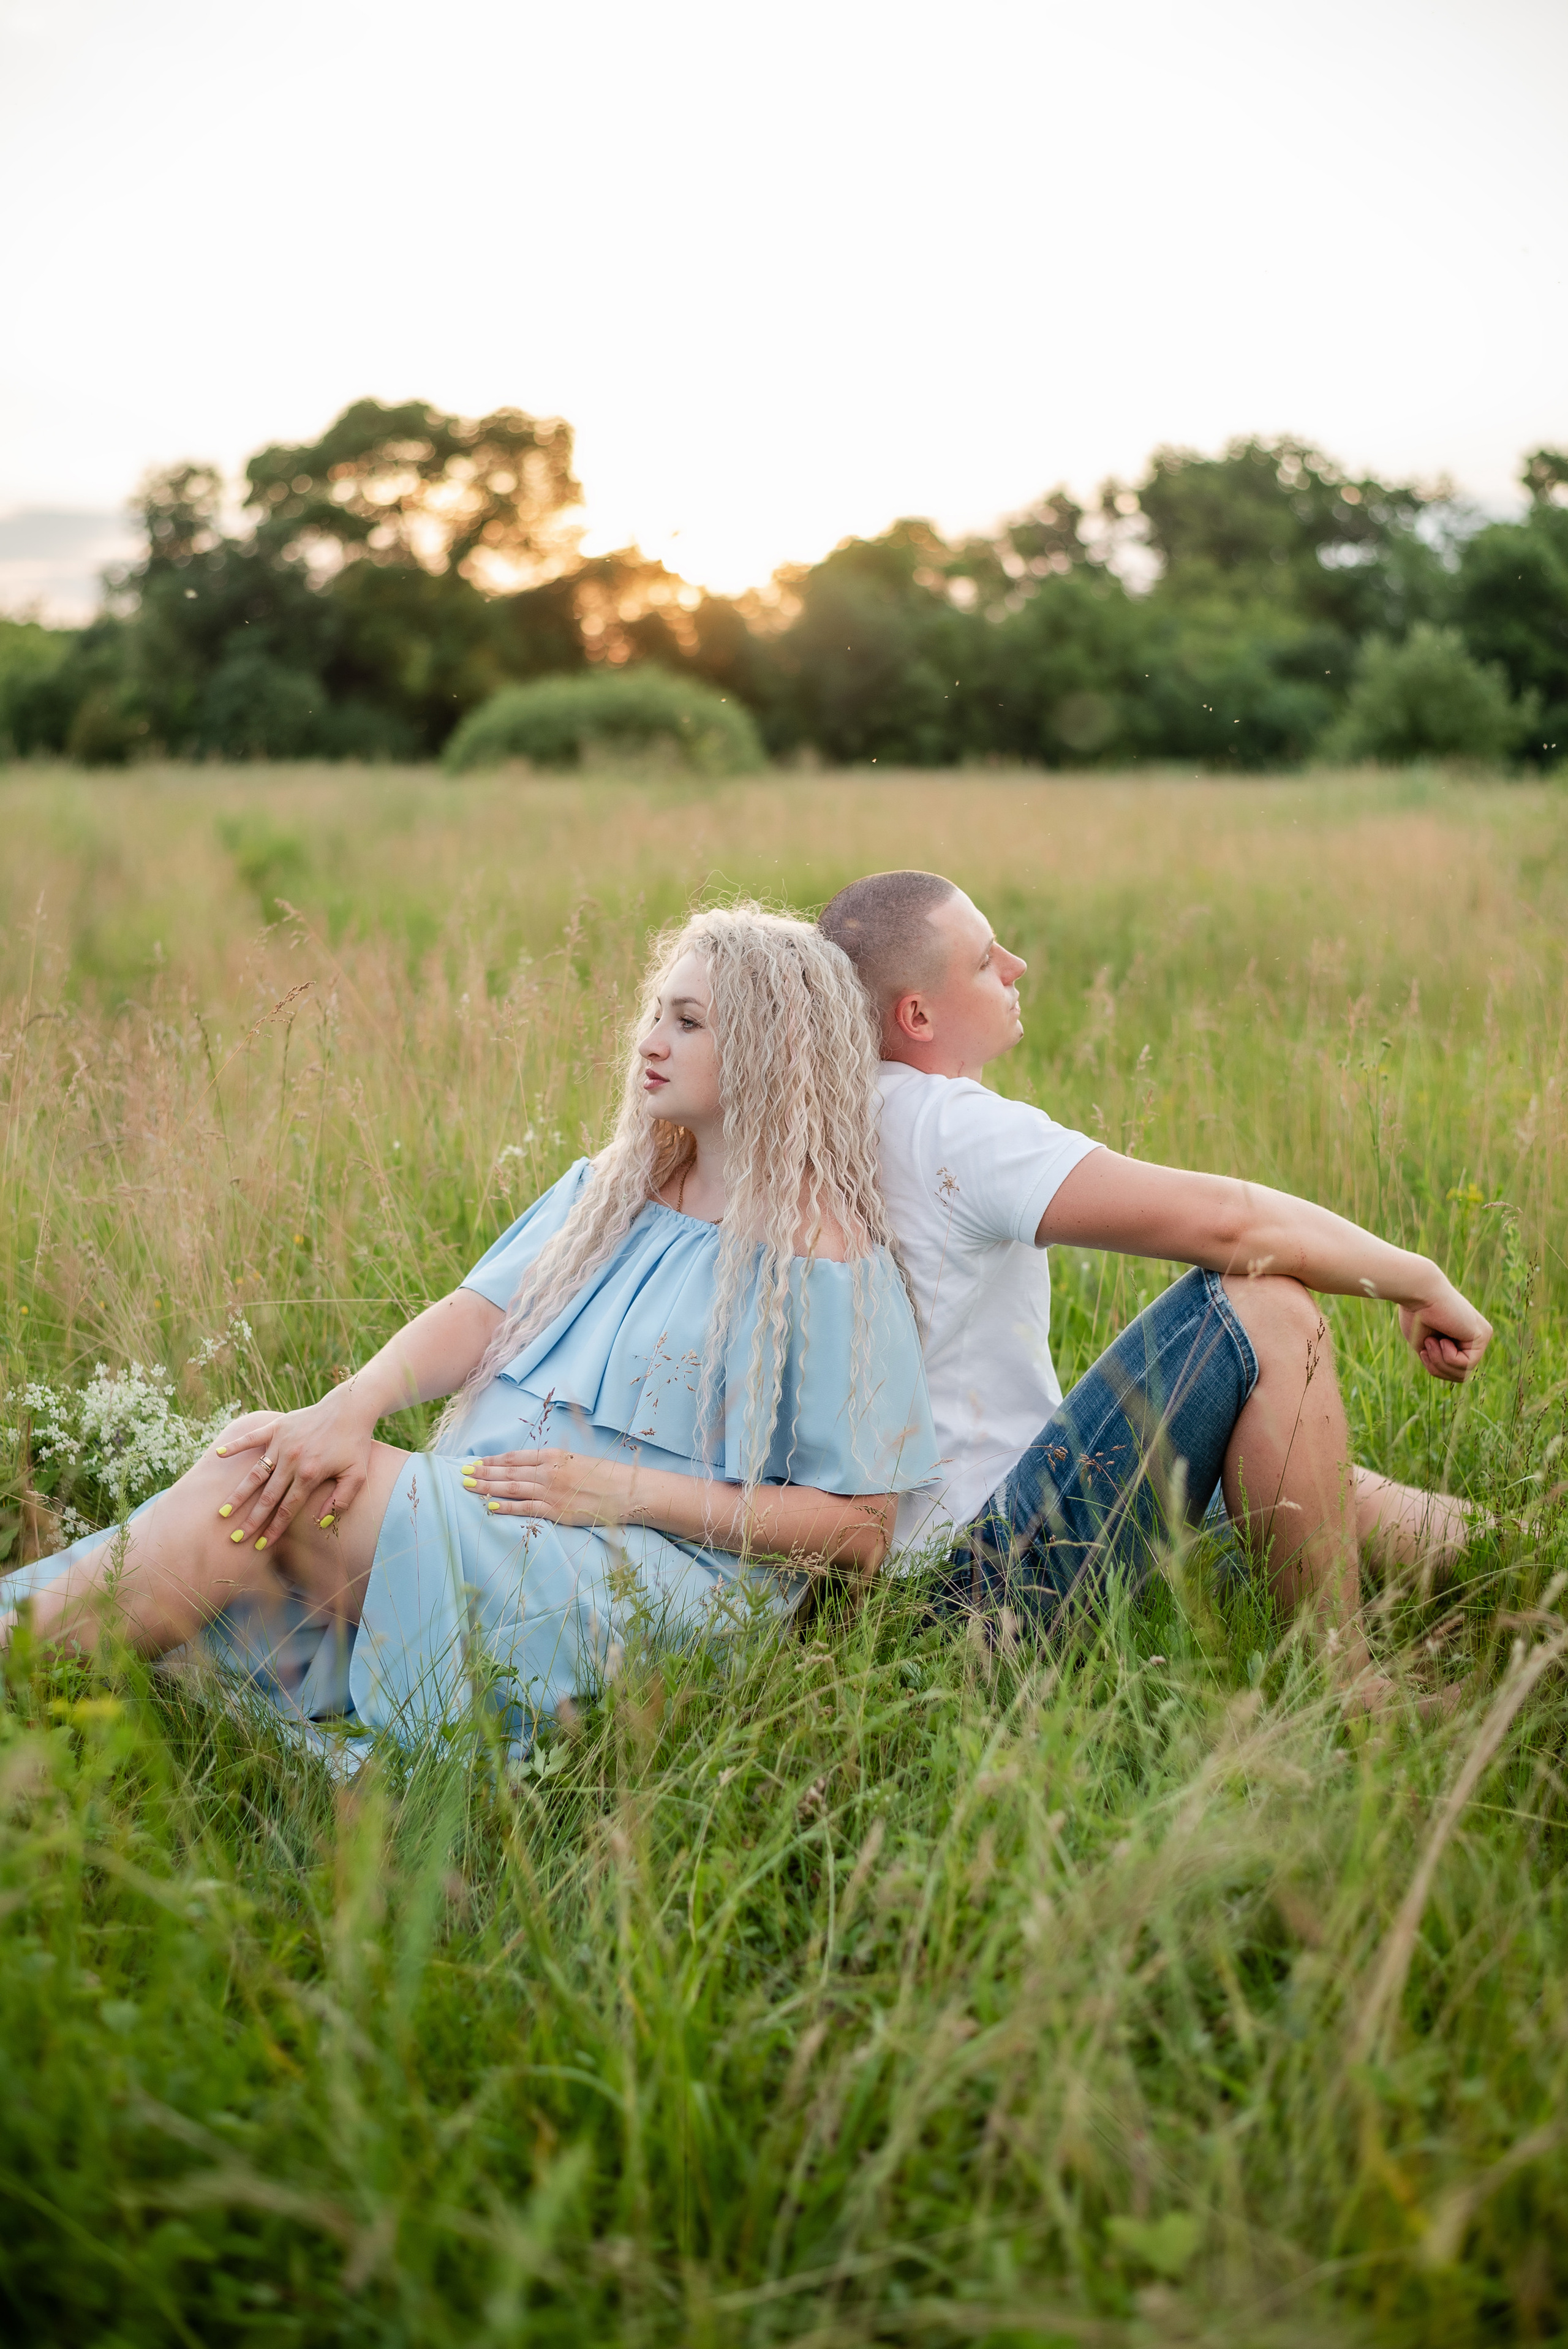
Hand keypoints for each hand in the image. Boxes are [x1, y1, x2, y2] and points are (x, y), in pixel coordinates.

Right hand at [210, 1393, 378, 1545]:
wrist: (351, 1408)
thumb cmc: (355, 1444)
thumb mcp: (357, 1475)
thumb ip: (340, 1501)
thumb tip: (320, 1524)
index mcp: (310, 1474)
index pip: (287, 1509)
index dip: (274, 1529)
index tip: (260, 1545)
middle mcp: (292, 1460)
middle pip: (267, 1497)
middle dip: (251, 1520)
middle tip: (236, 1538)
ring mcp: (282, 1443)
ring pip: (255, 1473)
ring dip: (239, 1494)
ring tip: (224, 1511)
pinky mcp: (277, 1427)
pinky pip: (252, 1438)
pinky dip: (235, 1446)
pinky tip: (219, 1455)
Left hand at [461, 1448, 640, 1526]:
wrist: (627, 1491)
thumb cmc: (606, 1476)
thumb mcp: (578, 1460)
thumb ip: (555, 1463)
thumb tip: (532, 1468)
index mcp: (555, 1455)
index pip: (516, 1457)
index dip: (494, 1460)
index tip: (477, 1461)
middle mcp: (549, 1471)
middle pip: (508, 1472)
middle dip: (483, 1472)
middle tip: (463, 1473)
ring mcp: (551, 1491)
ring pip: (511, 1488)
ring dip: (488, 1487)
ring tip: (468, 1486)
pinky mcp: (555, 1511)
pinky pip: (524, 1508)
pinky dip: (505, 1507)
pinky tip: (488, 1507)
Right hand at [1398, 1278, 1491, 1384]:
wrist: (1418, 1293)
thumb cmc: (1415, 1315)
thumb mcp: (1426, 1347)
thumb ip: (1440, 1360)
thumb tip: (1457, 1376)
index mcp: (1462, 1339)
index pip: (1453, 1371)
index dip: (1434, 1367)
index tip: (1423, 1349)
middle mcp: (1476, 1338)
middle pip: (1460, 1376)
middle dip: (1437, 1368)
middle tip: (1427, 1348)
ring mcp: (1482, 1336)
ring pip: (1463, 1373)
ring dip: (1440, 1362)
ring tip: (1431, 1342)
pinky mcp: (1483, 1335)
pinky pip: (1465, 1364)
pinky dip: (1447, 1356)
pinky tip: (1442, 1339)